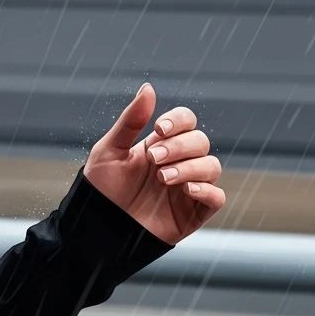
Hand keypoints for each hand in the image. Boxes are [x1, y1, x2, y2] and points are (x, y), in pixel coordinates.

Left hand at [82, 82, 224, 245]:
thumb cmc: (101, 188)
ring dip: (191, 167)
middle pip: (200, 141)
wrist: (97, 227)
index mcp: (159, 144)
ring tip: (163, 177)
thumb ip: (130, 121)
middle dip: (180, 146)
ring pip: (211, 166)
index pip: (186, 121)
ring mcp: (188, 187)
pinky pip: (217, 197)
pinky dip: (207, 190)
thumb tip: (148, 88)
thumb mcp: (110, 150)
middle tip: (154, 159)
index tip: (159, 129)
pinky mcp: (194, 212)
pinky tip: (186, 188)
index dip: (179, 121)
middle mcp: (178, 162)